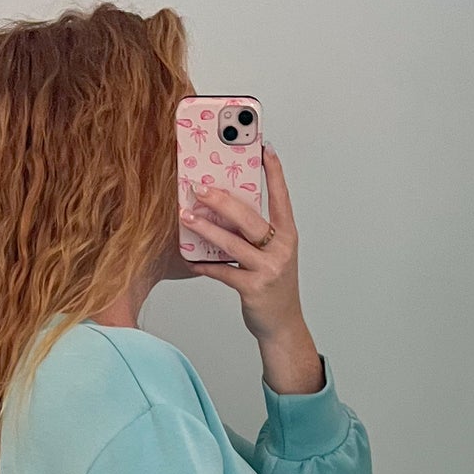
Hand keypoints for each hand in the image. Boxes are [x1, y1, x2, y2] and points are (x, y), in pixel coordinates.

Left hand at [179, 146, 323, 394]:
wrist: (282, 326)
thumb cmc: (274, 286)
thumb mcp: (273, 255)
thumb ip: (256, 234)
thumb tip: (224, 210)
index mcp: (287, 235)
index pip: (281, 196)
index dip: (274, 171)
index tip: (264, 147)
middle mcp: (281, 249)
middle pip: (249, 218)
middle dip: (222, 200)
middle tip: (201, 187)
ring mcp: (268, 269)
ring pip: (232, 242)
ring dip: (206, 228)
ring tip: (187, 216)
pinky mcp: (253, 289)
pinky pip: (222, 272)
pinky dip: (204, 265)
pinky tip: (190, 259)